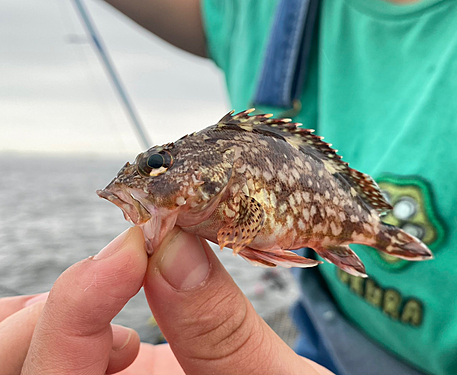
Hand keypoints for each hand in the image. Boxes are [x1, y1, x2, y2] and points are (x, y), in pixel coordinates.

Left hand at [0, 226, 333, 373]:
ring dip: (48, 307)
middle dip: (43, 312)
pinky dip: (70, 310)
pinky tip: (122, 315)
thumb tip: (175, 247)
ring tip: (116, 285)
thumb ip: (225, 332)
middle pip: (13, 366)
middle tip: (116, 269)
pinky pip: (52, 345)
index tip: (130, 249)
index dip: (73, 313)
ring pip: (19, 353)